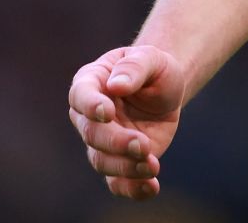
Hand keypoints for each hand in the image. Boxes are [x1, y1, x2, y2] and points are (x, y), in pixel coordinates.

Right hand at [67, 44, 188, 199]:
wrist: (166, 91)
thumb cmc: (153, 69)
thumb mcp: (152, 58)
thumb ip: (134, 67)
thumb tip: (116, 85)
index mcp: (91, 82)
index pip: (81, 96)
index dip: (91, 106)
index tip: (107, 112)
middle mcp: (89, 116)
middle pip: (92, 134)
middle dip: (116, 142)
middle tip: (142, 144)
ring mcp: (102, 141)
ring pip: (102, 161)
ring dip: (126, 167)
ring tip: (152, 165)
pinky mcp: (120, 160)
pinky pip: (117, 182)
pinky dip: (132, 189)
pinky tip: (151, 188)